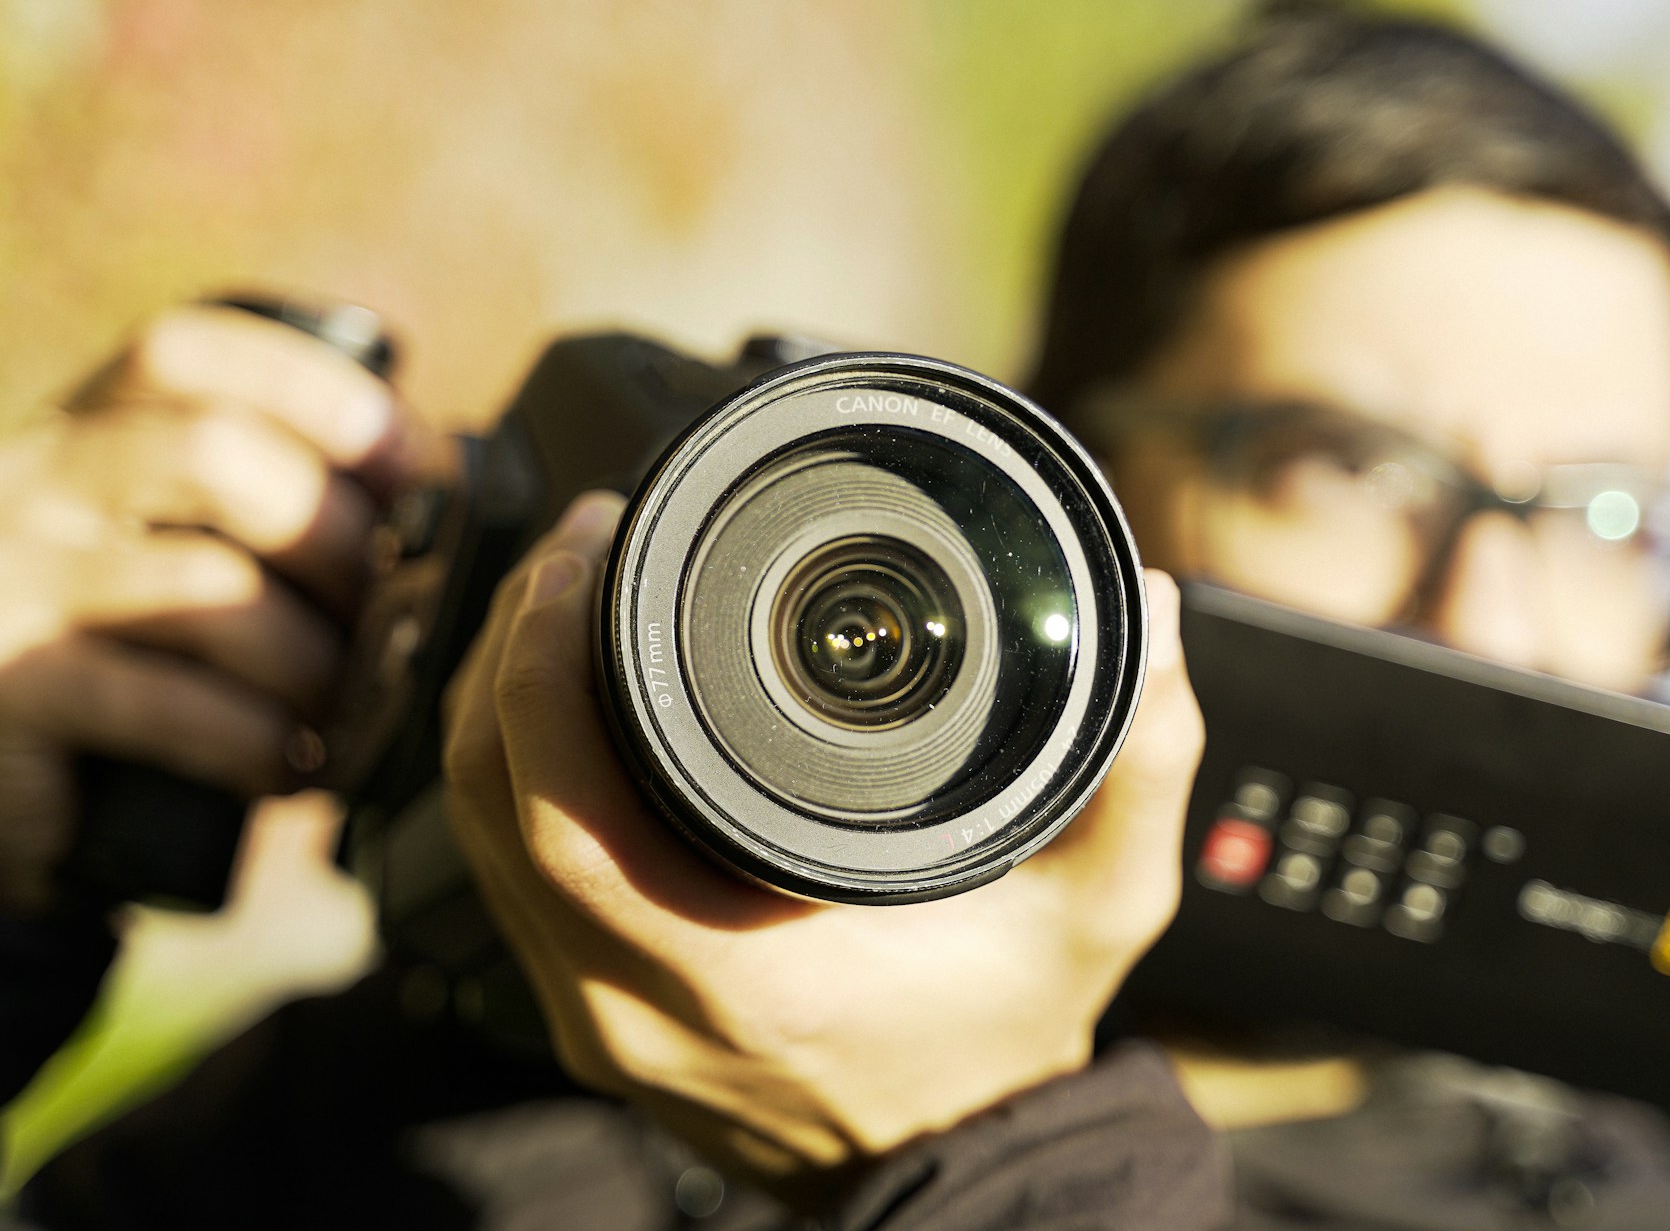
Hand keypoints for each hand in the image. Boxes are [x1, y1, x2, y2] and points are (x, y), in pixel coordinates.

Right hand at [0, 304, 421, 913]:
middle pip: (211, 453)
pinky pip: (166, 704)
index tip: (411, 465)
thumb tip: (432, 512)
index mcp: (77, 435)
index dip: (315, 391)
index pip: (182, 354)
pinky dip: (254, 739)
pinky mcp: (6, 691)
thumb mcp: (164, 554)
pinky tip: (285, 767)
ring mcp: (6, 584)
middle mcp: (29, 486)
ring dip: (312, 659)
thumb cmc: (118, 662)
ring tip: (344, 709)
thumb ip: (253, 511)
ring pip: (206, 586)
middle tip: (386, 616)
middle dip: (335, 537)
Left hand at [442, 491, 1204, 1193]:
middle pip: (488, 805)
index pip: (566, 812)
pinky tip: (558, 700)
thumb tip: (1156, 622)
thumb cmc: (1009, 1044)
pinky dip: (514, 772)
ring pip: (474, 839)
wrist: (957, 1168)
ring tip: (562, 593)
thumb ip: (1140, 766)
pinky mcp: (593, 1017)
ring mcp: (599, 1021)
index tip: (594, 543)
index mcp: (743, 974)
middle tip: (579, 540)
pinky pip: (503, 877)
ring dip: (498, 702)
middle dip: (511, 647)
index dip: (545, 659)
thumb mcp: (1100, 910)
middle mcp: (638, 1008)